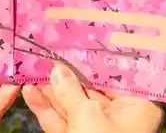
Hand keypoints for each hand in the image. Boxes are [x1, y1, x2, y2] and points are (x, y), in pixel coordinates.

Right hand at [23, 64, 162, 132]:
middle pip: (89, 89)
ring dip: (50, 90)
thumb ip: (69, 91)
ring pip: (71, 105)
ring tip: (31, 69)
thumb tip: (56, 70)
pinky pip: (62, 121)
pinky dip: (46, 108)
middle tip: (47, 55)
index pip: (114, 76)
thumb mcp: (86, 115)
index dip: (91, 60)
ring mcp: (97, 130)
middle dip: (65, 75)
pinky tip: (29, 92)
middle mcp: (119, 118)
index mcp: (136, 108)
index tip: (73, 42)